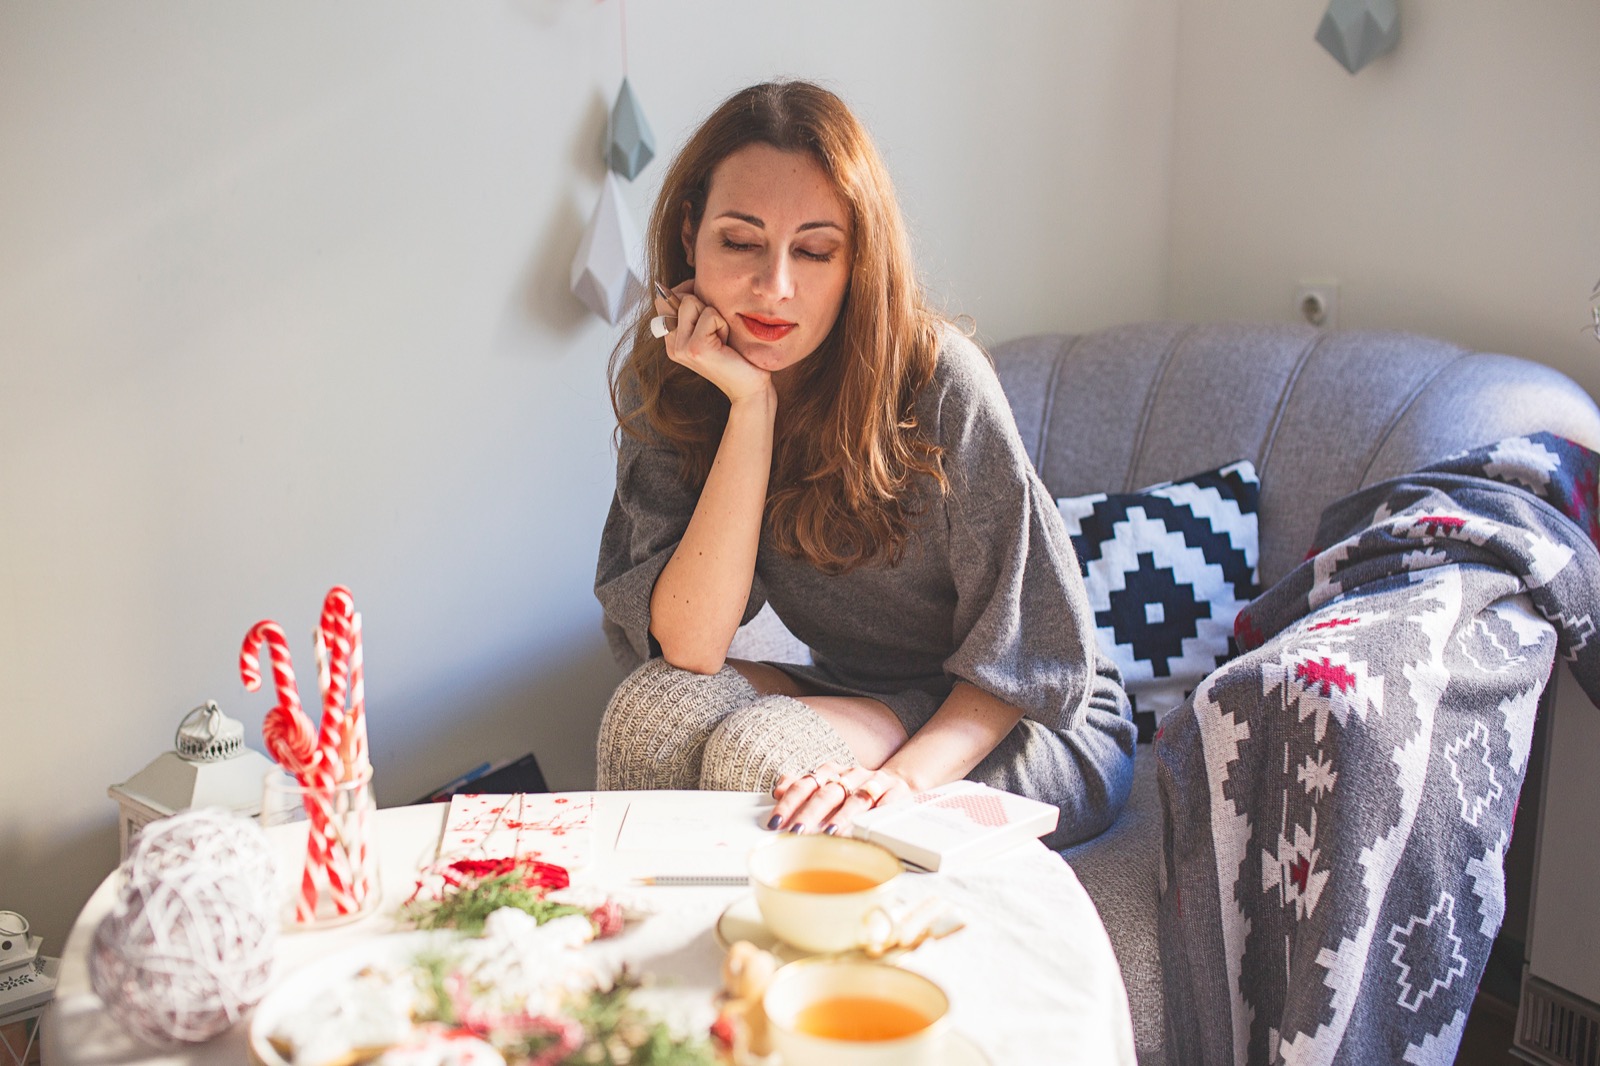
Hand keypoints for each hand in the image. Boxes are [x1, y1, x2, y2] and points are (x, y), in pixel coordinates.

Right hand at [658, 281, 770, 404]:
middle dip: (704, 305)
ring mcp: (680, 348)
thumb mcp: (711, 327)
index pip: (664, 298)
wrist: (750, 386)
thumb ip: (695, 308)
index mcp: (672, 339)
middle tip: (716, 332)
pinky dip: (723, 325)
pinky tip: (726, 344)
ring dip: (714, 315)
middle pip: (679, 296)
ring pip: (692, 302)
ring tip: (721, 338)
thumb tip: (690, 282)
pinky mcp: (695, 349)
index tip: (706, 307)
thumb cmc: (736, 354)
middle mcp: (671, 344)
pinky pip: (710, 315)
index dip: (686, 292)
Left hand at [768, 762, 911, 834]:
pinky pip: (887, 806)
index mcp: (831, 772)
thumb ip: (803, 786)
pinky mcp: (897, 794)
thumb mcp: (829, 782)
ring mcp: (875, 784)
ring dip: (840, 818)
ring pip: (856, 800)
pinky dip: (875, 817)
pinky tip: (866, 830)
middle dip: (810, 814)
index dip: (789, 802)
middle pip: (827, 793)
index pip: (805, 784)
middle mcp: (851, 775)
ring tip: (828, 835)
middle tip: (796, 832)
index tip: (776, 821)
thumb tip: (778, 790)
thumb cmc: (857, 788)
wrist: (898, 780)